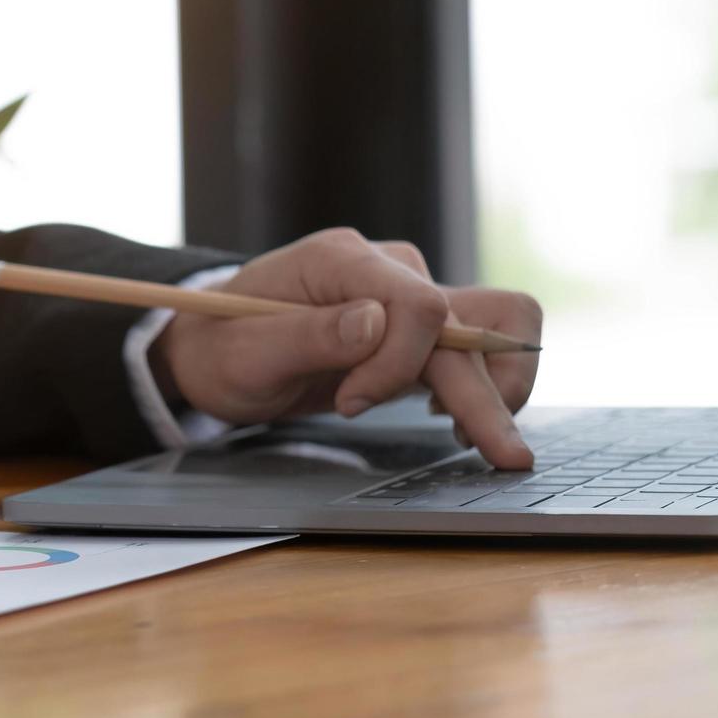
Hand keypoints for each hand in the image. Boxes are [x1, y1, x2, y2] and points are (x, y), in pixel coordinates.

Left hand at [154, 228, 542, 467]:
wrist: (215, 348)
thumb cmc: (222, 348)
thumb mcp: (246, 353)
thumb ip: (309, 335)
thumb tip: (375, 322)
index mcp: (341, 259)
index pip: (418, 304)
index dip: (399, 364)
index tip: (349, 404)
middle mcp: (386, 268)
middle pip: (473, 321)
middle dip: (487, 395)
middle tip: (502, 457)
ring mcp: (406, 294)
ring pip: (493, 331)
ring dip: (496, 389)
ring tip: (469, 440)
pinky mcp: (416, 328)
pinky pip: (476, 350)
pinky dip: (481, 388)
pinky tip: (453, 424)